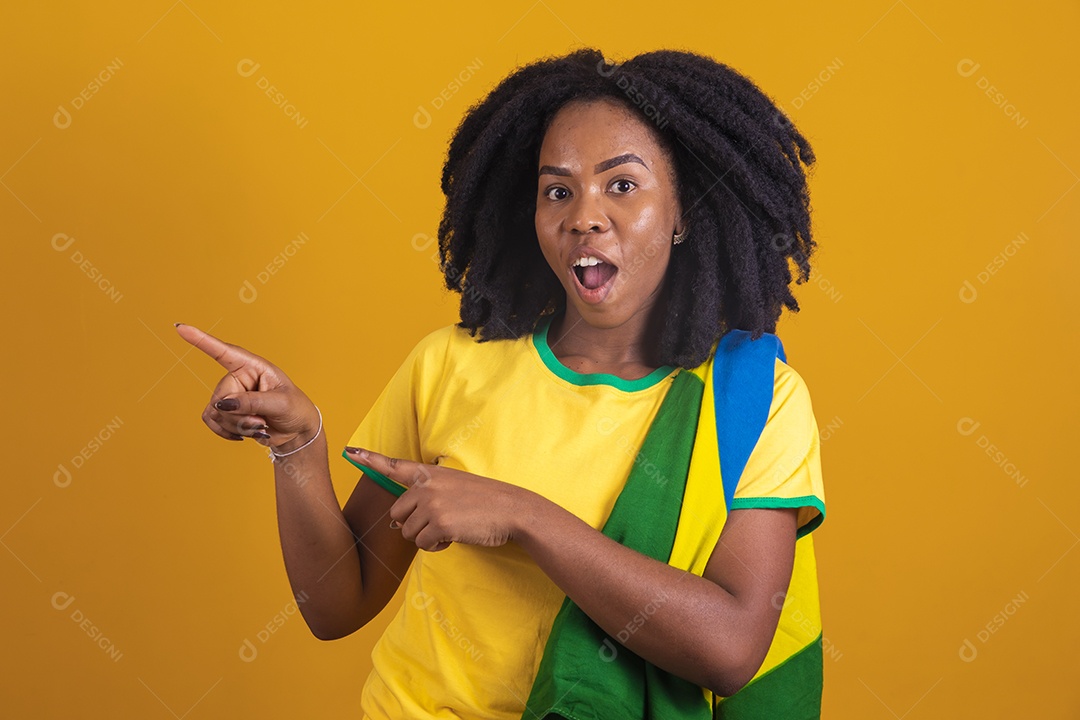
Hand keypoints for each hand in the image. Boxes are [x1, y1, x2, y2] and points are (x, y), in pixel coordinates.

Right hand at [175, 323, 319, 451]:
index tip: (181, 328)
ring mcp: (231, 395)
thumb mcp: (280, 403)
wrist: (296, 430)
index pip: (224, 352)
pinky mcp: (226, 412)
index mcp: (253, 366)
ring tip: (259, 426)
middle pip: (220, 396)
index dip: (202, 340)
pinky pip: (211, 420)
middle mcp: (238, 377)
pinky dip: (226, 431)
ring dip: (236, 425)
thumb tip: (223, 404)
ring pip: (215, 411)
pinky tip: (244, 435)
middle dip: (240, 416)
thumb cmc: (294, 408)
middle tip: (262, 422)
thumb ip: (252, 402)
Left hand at [346, 448, 532, 551]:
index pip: (394, 465)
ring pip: (408, 532)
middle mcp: (427, 486)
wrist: (512, 510)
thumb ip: (425, 497)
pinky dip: (436, 547)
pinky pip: (423, 544)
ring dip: (426, 537)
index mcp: (430, 473)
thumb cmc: (484, 502)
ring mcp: (432, 504)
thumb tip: (396, 523)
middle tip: (439, 524)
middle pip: (397, 513)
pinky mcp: (440, 523)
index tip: (350, 451)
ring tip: (451, 528)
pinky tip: (454, 538)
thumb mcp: (454, 487)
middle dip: (413, 524)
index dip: (369, 459)